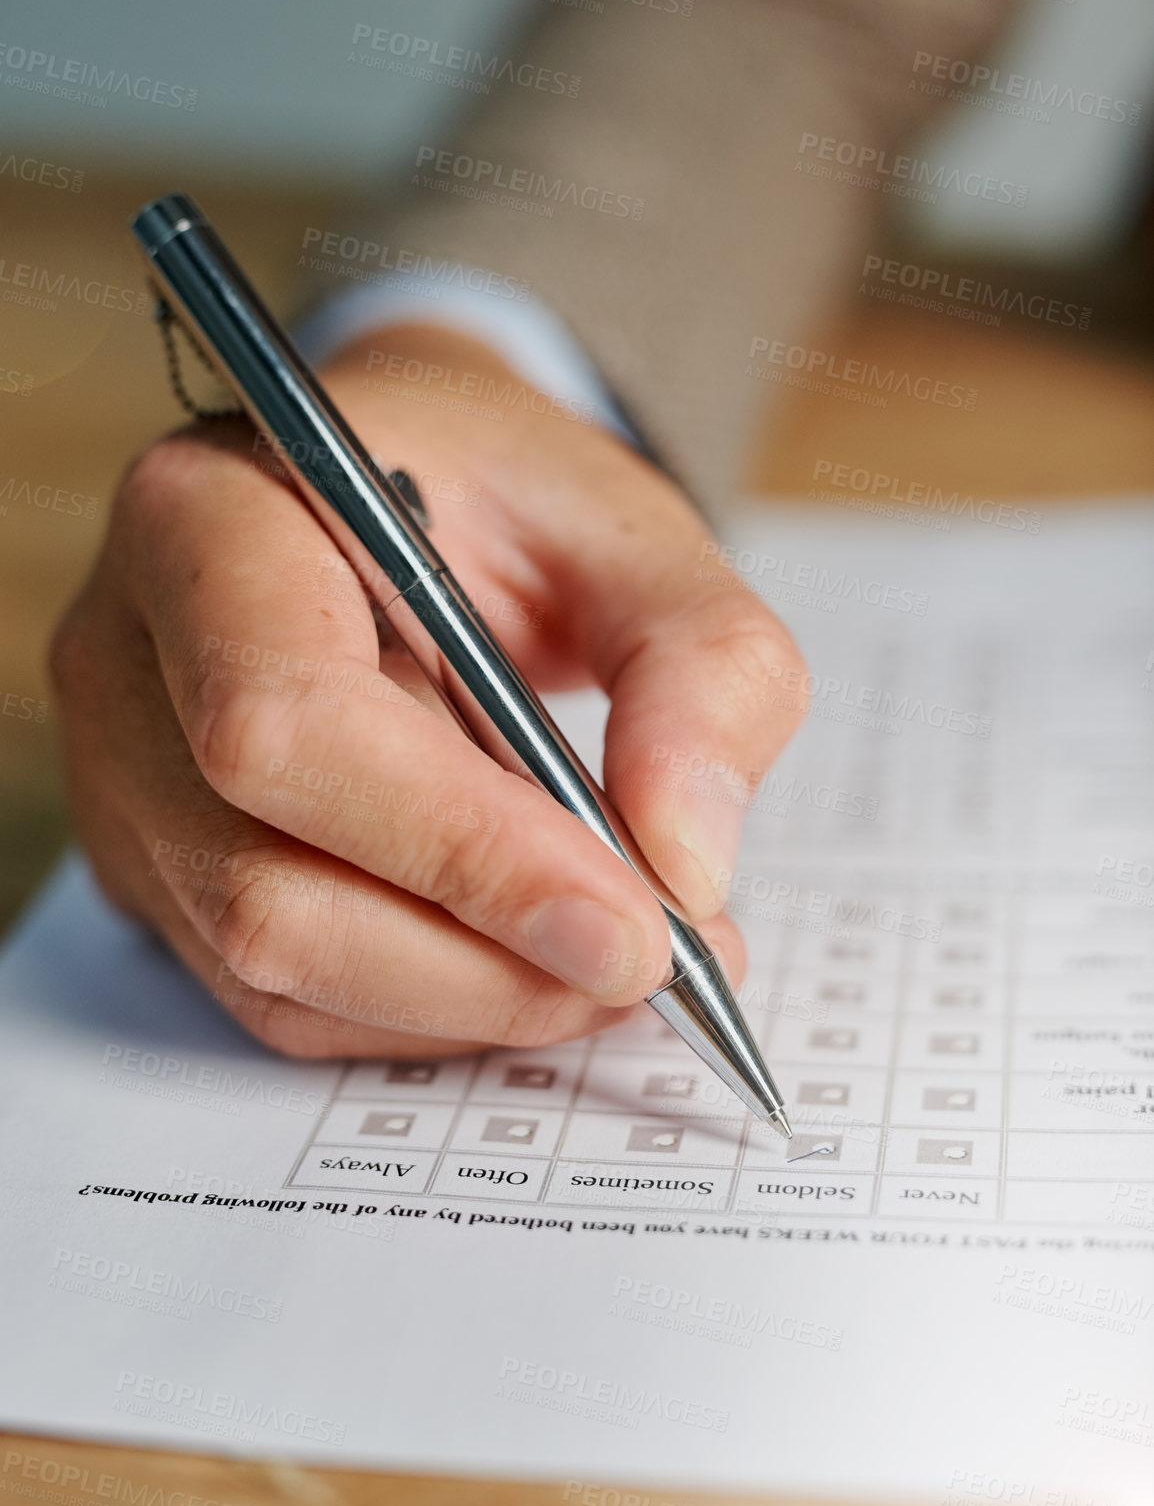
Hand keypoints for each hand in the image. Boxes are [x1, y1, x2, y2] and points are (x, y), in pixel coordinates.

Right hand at [51, 324, 803, 1057]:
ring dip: (471, 1000)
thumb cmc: (498, 494)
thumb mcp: (630, 525)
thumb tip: (686, 863)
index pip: (285, 720)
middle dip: (483, 959)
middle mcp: (127, 660)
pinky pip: (283, 999)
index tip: (630, 924)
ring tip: (616, 962)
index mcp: (209, 520)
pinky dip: (428, 1011)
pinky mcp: (160, 868)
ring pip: (275, 967)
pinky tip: (528, 962)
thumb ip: (701, 662)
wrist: (398, 497)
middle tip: (656, 964)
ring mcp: (122, 779)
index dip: (457, 847)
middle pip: (265, 884)